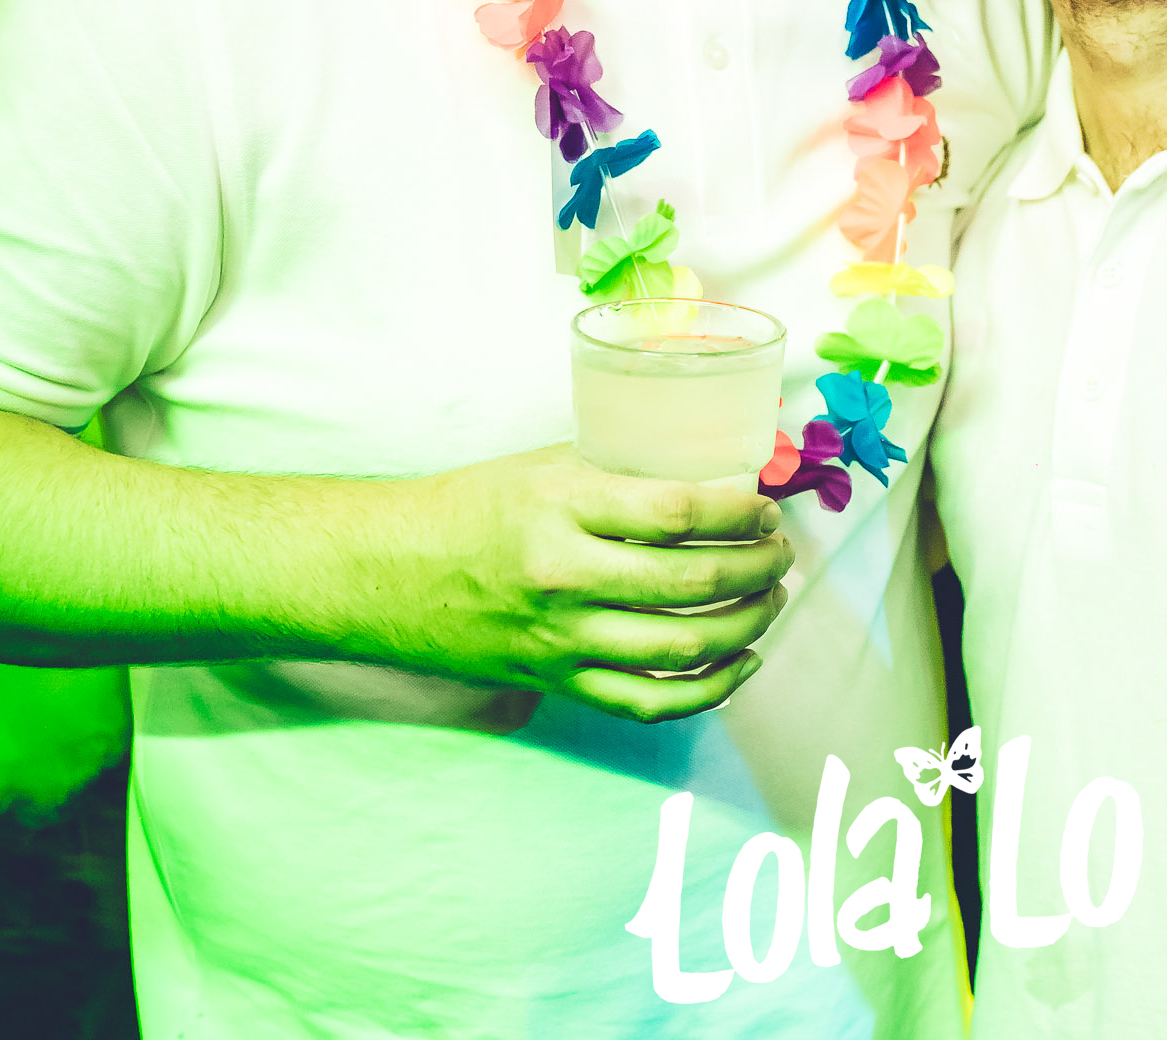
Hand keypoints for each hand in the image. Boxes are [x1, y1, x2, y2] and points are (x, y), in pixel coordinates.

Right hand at [373, 444, 795, 723]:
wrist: (385, 571)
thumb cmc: (472, 504)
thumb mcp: (547, 464)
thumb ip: (623, 470)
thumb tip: (713, 470)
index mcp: (563, 508)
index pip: (678, 513)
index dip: (739, 513)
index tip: (765, 508)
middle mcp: (564, 577)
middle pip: (690, 584)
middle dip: (757, 569)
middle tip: (781, 553)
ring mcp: (560, 640)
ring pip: (680, 648)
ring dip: (745, 624)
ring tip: (771, 599)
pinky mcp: (555, 683)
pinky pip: (647, 701)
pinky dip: (707, 691)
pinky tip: (740, 662)